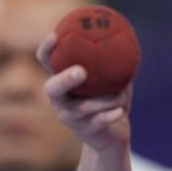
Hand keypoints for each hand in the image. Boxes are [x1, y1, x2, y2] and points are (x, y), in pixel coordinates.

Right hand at [37, 32, 132, 151]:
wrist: (112, 136)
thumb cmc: (111, 102)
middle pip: (53, 89)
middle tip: (81, 72)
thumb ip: (113, 61)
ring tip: (121, 95)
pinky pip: (98, 121)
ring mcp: (70, 118)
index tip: (55, 35)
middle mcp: (59, 100)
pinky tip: (121, 111)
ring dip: (105, 100)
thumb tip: (124, 34)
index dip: (46, 49)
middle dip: (65, 79)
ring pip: (84, 107)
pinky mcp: (85, 132)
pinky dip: (110, 115)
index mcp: (62, 82)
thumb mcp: (113, 79)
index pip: (47, 62)